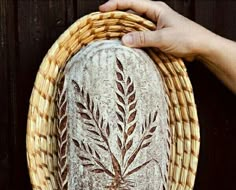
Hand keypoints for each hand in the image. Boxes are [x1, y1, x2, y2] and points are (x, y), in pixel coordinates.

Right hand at [99, 0, 214, 60]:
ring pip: (136, 25)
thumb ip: (143, 38)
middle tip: (103, 23)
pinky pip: (141, 35)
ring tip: (111, 34)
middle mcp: (154, 15)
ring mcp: (156, 26)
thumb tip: (124, 39)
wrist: (201, 47)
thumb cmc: (187, 38)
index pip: (132, 3)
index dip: (116, 4)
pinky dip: (133, 38)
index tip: (102, 9)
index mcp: (156, 9)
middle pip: (131, 12)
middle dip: (117, 16)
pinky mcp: (158, 36)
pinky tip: (127, 44)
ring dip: (125, 29)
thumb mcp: (163, 38)